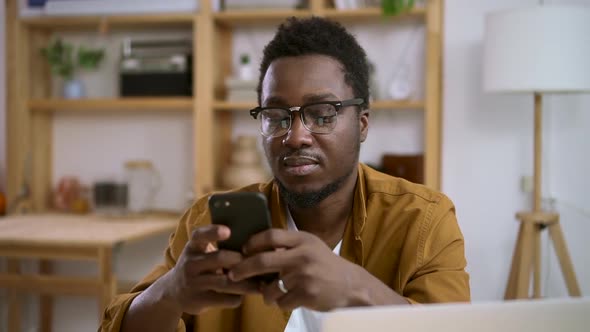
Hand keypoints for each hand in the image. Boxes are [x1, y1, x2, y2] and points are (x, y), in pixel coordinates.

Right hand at [164, 225, 259, 314]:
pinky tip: (245, 295)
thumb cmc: (197, 266)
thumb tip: (252, 243)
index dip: (213, 232)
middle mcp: (190, 263)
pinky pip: (224, 299)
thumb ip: (217, 246)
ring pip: (225, 283)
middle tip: (258, 262)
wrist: (173, 291)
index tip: (228, 231)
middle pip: (219, 258)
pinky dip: (238, 297)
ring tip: (260, 283)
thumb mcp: (199, 252)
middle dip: (241, 261)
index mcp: (193, 247)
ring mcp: (193, 283)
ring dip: (246, 283)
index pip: (199, 235)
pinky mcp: (198, 301)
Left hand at [228, 229, 366, 311]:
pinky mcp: (307, 295)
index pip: (271, 236)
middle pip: (262, 261)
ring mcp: (304, 276)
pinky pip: (281, 302)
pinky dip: (282, 303)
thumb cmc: (325, 265)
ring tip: (273, 293)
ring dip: (266, 294)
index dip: (253, 242)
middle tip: (233, 274)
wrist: (351, 286)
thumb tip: (254, 248)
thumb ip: (288, 245)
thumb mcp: (310, 246)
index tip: (243, 250)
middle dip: (243, 269)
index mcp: (302, 240)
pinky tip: (292, 299)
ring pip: (270, 288)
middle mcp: (303, 255)